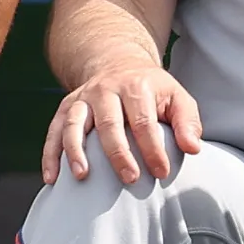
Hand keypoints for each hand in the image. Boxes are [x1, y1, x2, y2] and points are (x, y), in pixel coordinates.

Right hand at [43, 59, 200, 185]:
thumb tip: (192, 148)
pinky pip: (54, 130)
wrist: (117, 64)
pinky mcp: (66, 108)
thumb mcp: (176, 97)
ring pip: (74, 124)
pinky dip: (50, 154)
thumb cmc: (151, 90)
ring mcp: (82, 98)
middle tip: (130, 179)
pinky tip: (52, 178)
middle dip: (118, 153)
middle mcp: (105, 90)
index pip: (142, 121)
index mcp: (135, 87)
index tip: (161, 172)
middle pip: (108, 123)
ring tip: (82, 176)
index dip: (152, 148)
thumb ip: (188, 121)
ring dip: (76, 150)